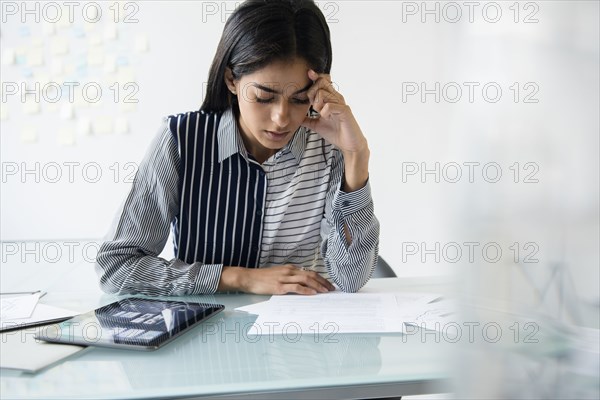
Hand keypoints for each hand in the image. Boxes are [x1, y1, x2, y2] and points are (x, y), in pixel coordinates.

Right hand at [220, 265, 334, 294]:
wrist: (248, 278)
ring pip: (306, 280)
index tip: (328, 284)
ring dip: (318, 286)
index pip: (309, 272)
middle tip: (332, 288)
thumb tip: (302, 283)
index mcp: (290, 268)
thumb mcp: (278, 274)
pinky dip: (306, 290)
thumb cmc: (262, 278)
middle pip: (310, 275)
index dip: (321, 278)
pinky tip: (312, 294)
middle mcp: (289, 271)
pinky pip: (296, 288)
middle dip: (323, 282)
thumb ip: (290, 277)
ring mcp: (284, 278)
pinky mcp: (279, 287)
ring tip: (326, 292)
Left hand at [301, 70, 367, 155]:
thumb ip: (307, 119)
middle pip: (321, 82)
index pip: (323, 81)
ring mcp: (341, 103)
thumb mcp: (317, 124)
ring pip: (323, 93)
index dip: (315, 77)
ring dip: (317, 104)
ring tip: (321, 114)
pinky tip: (326, 118)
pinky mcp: (344, 111)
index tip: (308, 74)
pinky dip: (324, 112)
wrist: (349, 145)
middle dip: (312, 93)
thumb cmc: (336, 133)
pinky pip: (329, 106)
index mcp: (331, 99)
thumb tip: (296, 116)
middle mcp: (336, 98)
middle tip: (314, 107)